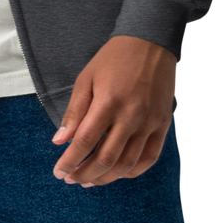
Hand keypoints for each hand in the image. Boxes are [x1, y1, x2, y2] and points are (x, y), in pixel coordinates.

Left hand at [52, 36, 176, 186]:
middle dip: (84, 174)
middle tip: (71, 179)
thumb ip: (74, 112)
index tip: (58, 171)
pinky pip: (149, 158)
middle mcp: (131, 115)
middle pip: (106, 159)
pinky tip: (118, 174)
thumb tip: (60, 141)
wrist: (151, 41)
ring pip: (127, 164)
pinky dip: (133, 171)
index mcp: (108, 102)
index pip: (85, 142)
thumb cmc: (115, 58)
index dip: (70, 161)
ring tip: (90, 181)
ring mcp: (150, 122)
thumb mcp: (86, 79)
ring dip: (106, 178)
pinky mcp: (163, 124)